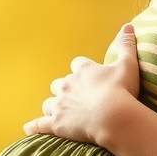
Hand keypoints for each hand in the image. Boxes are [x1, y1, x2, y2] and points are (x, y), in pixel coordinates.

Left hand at [23, 23, 140, 144]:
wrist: (113, 116)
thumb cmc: (122, 90)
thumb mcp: (128, 65)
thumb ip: (125, 46)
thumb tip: (128, 26)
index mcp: (82, 70)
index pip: (77, 65)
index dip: (82, 70)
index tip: (90, 77)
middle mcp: (67, 85)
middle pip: (59, 84)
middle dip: (65, 89)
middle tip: (76, 97)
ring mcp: (59, 104)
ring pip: (49, 103)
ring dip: (54, 106)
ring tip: (60, 112)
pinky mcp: (56, 123)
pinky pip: (40, 124)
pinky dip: (34, 126)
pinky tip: (29, 128)